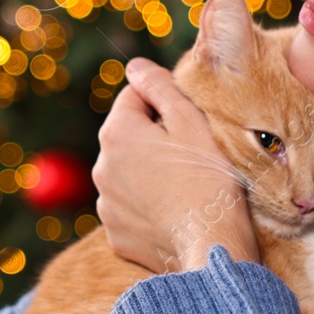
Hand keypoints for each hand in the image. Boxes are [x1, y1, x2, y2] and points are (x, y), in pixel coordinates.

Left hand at [93, 58, 258, 272]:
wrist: (212, 246)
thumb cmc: (209, 179)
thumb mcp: (191, 121)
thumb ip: (160, 86)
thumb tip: (136, 66)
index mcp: (116, 132)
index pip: (135, 97)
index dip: (165, 103)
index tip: (190, 120)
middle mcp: (101, 168)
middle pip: (129, 137)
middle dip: (155, 140)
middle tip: (193, 155)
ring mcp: (106, 206)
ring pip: (129, 174)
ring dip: (150, 173)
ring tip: (186, 187)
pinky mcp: (117, 236)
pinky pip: (132, 210)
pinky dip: (150, 208)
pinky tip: (176, 213)